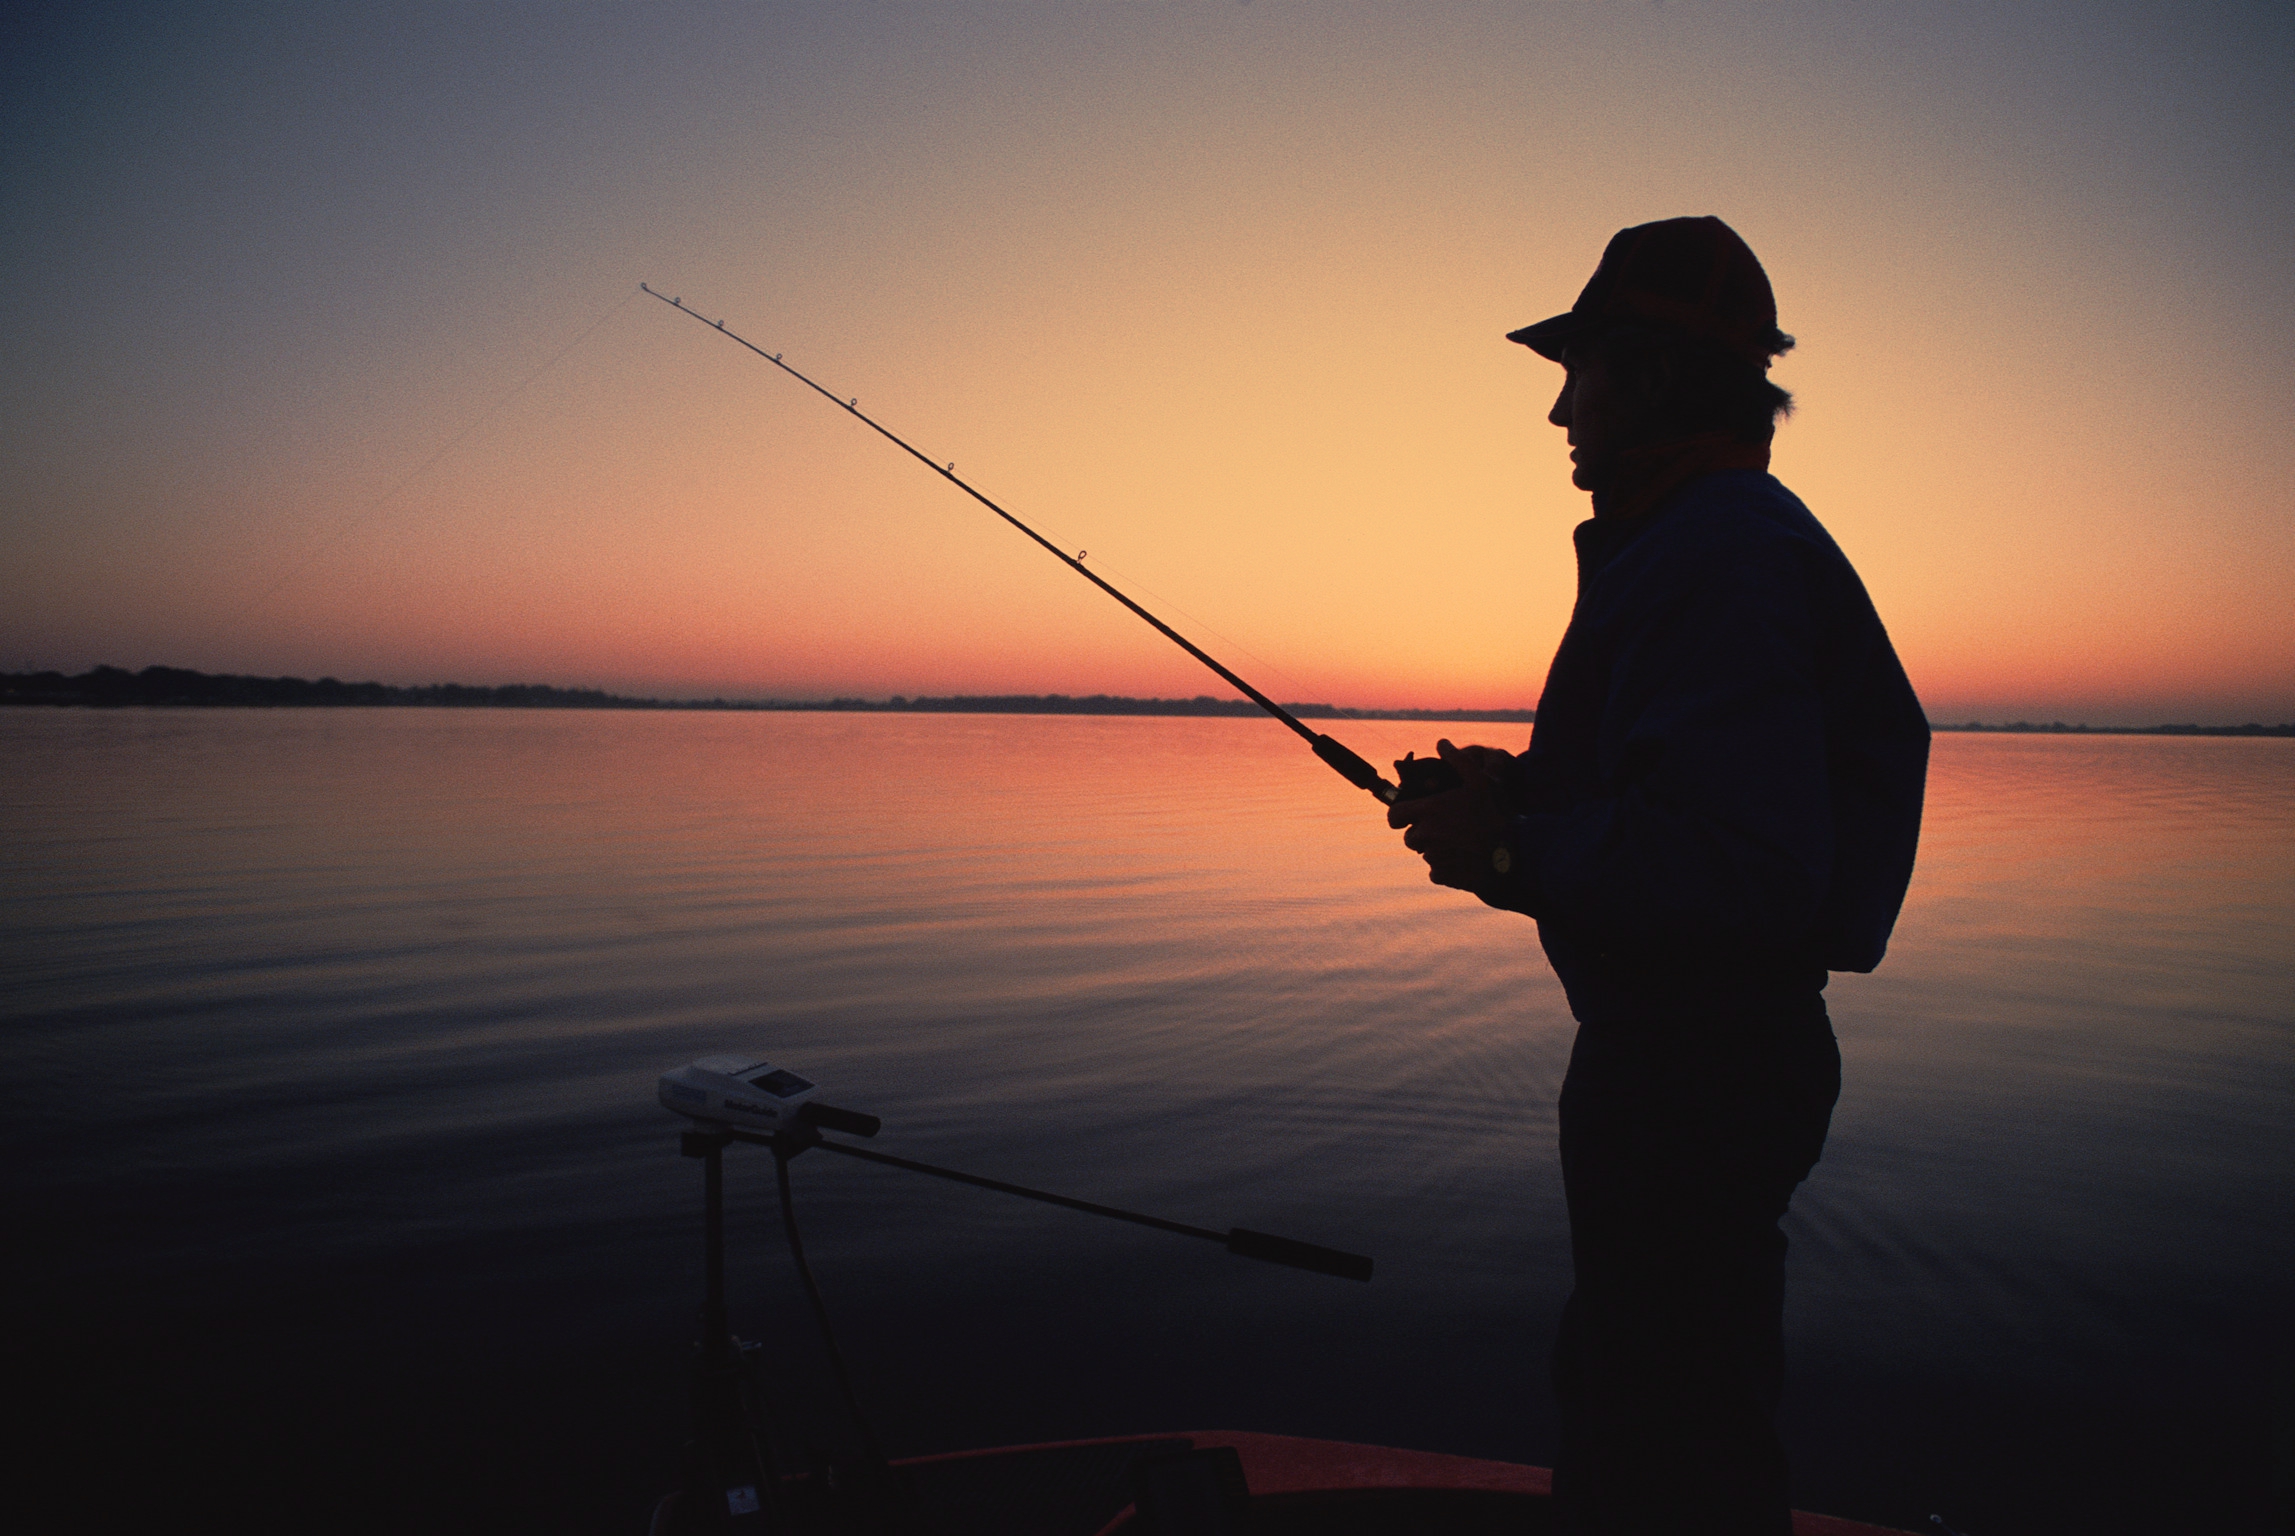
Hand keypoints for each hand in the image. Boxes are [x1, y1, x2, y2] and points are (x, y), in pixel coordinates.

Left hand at [1387, 739, 1513, 892]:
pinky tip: (1464, 859)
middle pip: (1410, 837)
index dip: (1400, 816)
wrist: (1515, 854)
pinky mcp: (1442, 876)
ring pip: (1424, 854)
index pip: (1393, 816)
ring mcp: (1433, 857)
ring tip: (1460, 842)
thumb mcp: (1480, 782)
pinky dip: (1446, 867)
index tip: (1412, 815)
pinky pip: (1435, 871)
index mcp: (1430, 811)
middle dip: (1422, 833)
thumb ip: (1458, 760)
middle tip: (1446, 828)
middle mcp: (1427, 835)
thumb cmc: (1496, 814)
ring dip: (1436, 849)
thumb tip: (1441, 742)